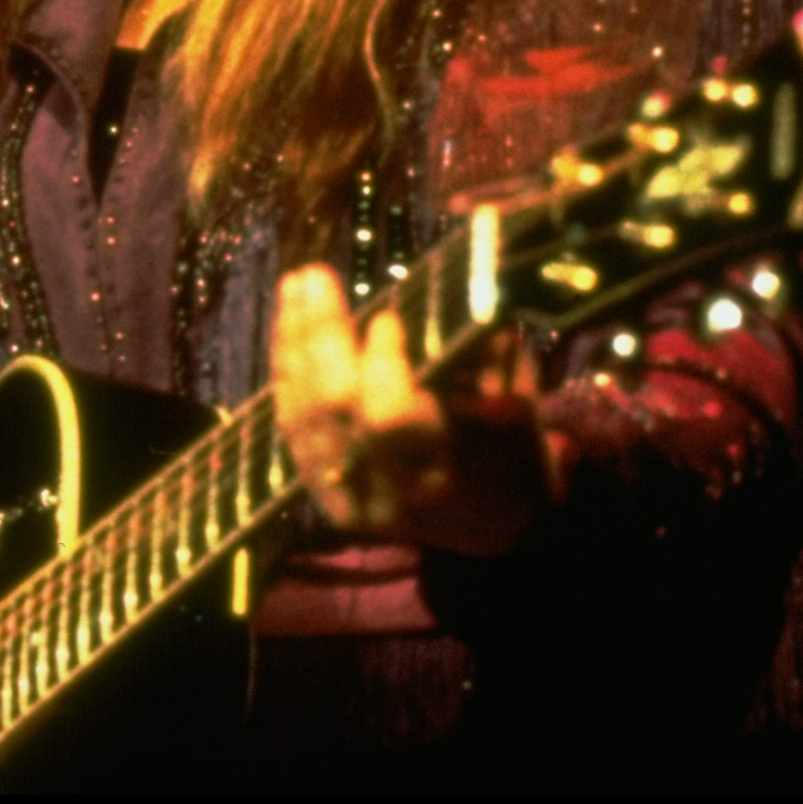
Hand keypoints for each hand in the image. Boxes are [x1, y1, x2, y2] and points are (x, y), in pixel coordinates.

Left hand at [269, 264, 559, 555]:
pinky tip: (286, 330)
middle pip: (336, 410)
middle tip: (314, 276)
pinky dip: (287, 376)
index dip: (381, 360)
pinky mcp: (327, 501)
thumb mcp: (516, 398)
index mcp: (450, 471)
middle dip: (321, 335)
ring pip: (305, 416)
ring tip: (293, 287)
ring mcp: (353, 502)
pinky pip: (293, 432)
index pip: (392, 415)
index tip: (386, 316)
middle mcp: (393, 493)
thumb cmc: (510, 447)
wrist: (494, 527)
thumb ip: (481, 350)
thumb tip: (443, 294)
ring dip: (293, 344)